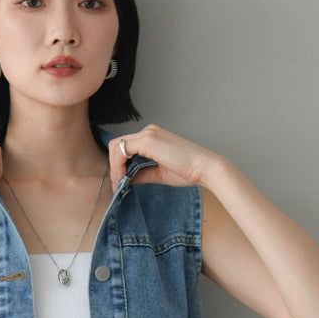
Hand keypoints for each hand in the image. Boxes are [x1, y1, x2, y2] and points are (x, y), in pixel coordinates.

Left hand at [107, 123, 222, 192]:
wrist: (205, 168)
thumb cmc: (188, 170)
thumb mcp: (158, 173)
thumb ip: (141, 173)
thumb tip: (126, 179)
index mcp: (152, 137)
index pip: (125, 147)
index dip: (117, 165)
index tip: (119, 183)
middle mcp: (148, 131)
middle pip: (117, 145)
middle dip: (113, 166)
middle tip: (116, 185)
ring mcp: (148, 134)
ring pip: (116, 146)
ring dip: (114, 167)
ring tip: (119, 184)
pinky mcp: (148, 140)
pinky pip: (122, 150)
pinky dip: (118, 166)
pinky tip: (123, 179)